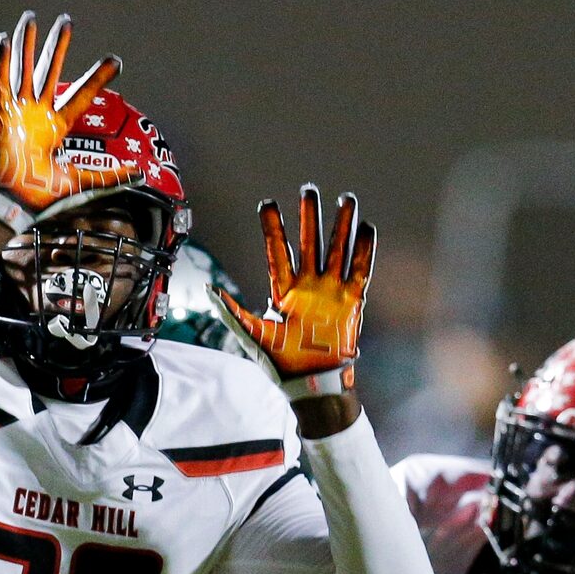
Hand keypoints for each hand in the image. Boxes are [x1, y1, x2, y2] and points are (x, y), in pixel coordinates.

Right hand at [0, 12, 129, 234]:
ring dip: (26, 45)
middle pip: (48, 72)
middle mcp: (36, 115)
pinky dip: (0, 65)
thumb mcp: (83, 182)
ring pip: (23, 71)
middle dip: (57, 47)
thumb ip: (111, 176)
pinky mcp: (0, 118)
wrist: (14, 207)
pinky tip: (5, 42)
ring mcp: (17, 114)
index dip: (97, 78)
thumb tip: (140, 172)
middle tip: (67, 22)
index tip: (115, 61)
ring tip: (31, 18)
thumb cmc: (41, 197)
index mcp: (55, 126)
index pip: (80, 95)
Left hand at [215, 186, 376, 400]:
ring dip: (341, 225)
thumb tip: (208, 289)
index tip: (268, 204)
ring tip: (345, 200)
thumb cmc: (281, 363)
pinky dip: (364, 250)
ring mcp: (330, 291)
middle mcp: (308, 286)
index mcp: (283, 291)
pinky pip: (360, 269)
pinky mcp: (351, 300)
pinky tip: (366, 227)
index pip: (277, 252)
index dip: (273, 228)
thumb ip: (232, 311)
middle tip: (309, 190)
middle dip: (309, 217)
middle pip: (309, 242)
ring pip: (336, 249)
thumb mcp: (252, 334)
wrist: (310, 383)